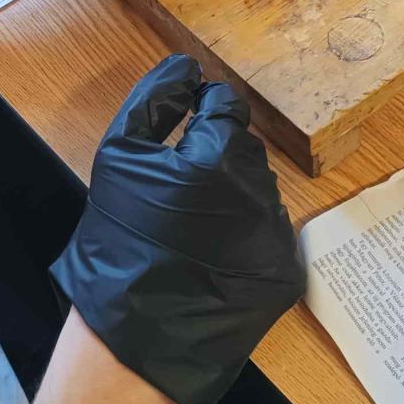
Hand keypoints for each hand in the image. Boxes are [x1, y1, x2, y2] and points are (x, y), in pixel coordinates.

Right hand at [50, 54, 304, 403]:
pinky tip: (213, 253)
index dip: (203, 110)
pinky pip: (270, 231)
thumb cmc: (118, 240)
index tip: (186, 127)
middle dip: (217, 154)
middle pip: (244, 147)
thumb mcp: (118, 157)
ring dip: (234, 193)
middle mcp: (258, 190)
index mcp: (217, 156)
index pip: (226, 105)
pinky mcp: (285, 270)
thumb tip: (184, 67)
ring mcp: (277, 233)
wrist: (135, 336)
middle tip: (181, 187)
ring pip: (260, 188)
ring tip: (194, 225)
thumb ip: (153, 100)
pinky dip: (246, 233)